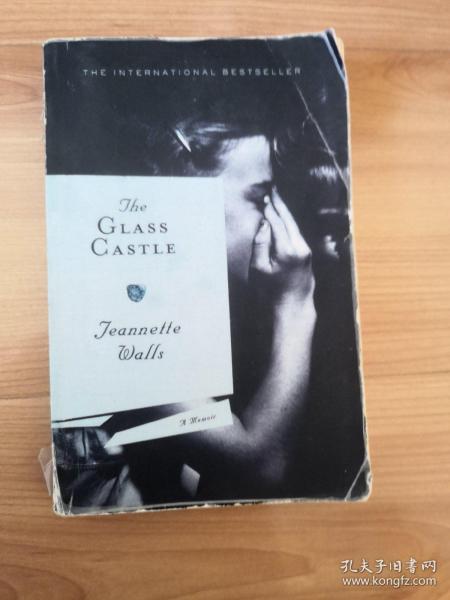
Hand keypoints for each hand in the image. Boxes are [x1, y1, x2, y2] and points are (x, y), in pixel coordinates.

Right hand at [249, 189, 314, 308]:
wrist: (292, 310)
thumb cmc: (271, 293)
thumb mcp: (259, 269)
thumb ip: (260, 244)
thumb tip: (265, 224)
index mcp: (287, 250)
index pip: (277, 223)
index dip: (270, 210)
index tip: (264, 198)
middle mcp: (301, 247)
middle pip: (289, 220)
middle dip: (280, 205)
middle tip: (273, 190)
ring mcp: (306, 251)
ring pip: (294, 226)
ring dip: (285, 213)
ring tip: (277, 200)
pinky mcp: (307, 256)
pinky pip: (297, 234)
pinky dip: (289, 224)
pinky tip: (283, 220)